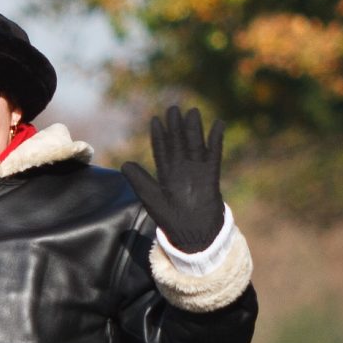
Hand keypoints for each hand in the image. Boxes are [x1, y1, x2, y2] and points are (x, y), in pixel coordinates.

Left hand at [122, 104, 227, 254]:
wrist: (193, 235)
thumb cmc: (171, 220)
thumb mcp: (151, 199)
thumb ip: (140, 181)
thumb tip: (124, 164)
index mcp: (166, 175)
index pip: (162, 151)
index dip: (159, 136)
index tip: (155, 120)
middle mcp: (182, 170)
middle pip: (179, 143)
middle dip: (176, 127)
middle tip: (173, 108)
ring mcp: (197, 171)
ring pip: (195, 145)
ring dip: (194, 129)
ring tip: (193, 111)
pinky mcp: (211, 176)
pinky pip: (214, 154)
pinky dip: (216, 140)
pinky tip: (218, 124)